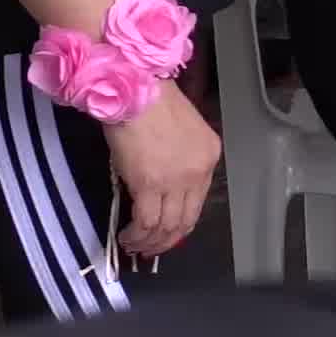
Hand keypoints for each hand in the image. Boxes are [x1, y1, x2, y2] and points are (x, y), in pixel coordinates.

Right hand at [101, 86, 220, 256]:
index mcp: (209, 156)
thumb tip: (160, 183)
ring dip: (150, 242)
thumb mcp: (180, 130)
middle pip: (185, 219)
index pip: (198, 201)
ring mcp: (175, 180)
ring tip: (135, 246)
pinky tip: (126, 237)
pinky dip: (137, 235)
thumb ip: (179, 158)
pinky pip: (146, 222)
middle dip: (167, 240)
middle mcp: (198, 171)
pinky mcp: (149, 184)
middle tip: (151, 249)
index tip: (167, 232)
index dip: (181, 222)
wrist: (134, 87)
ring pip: (166, 225)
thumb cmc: (151, 100)